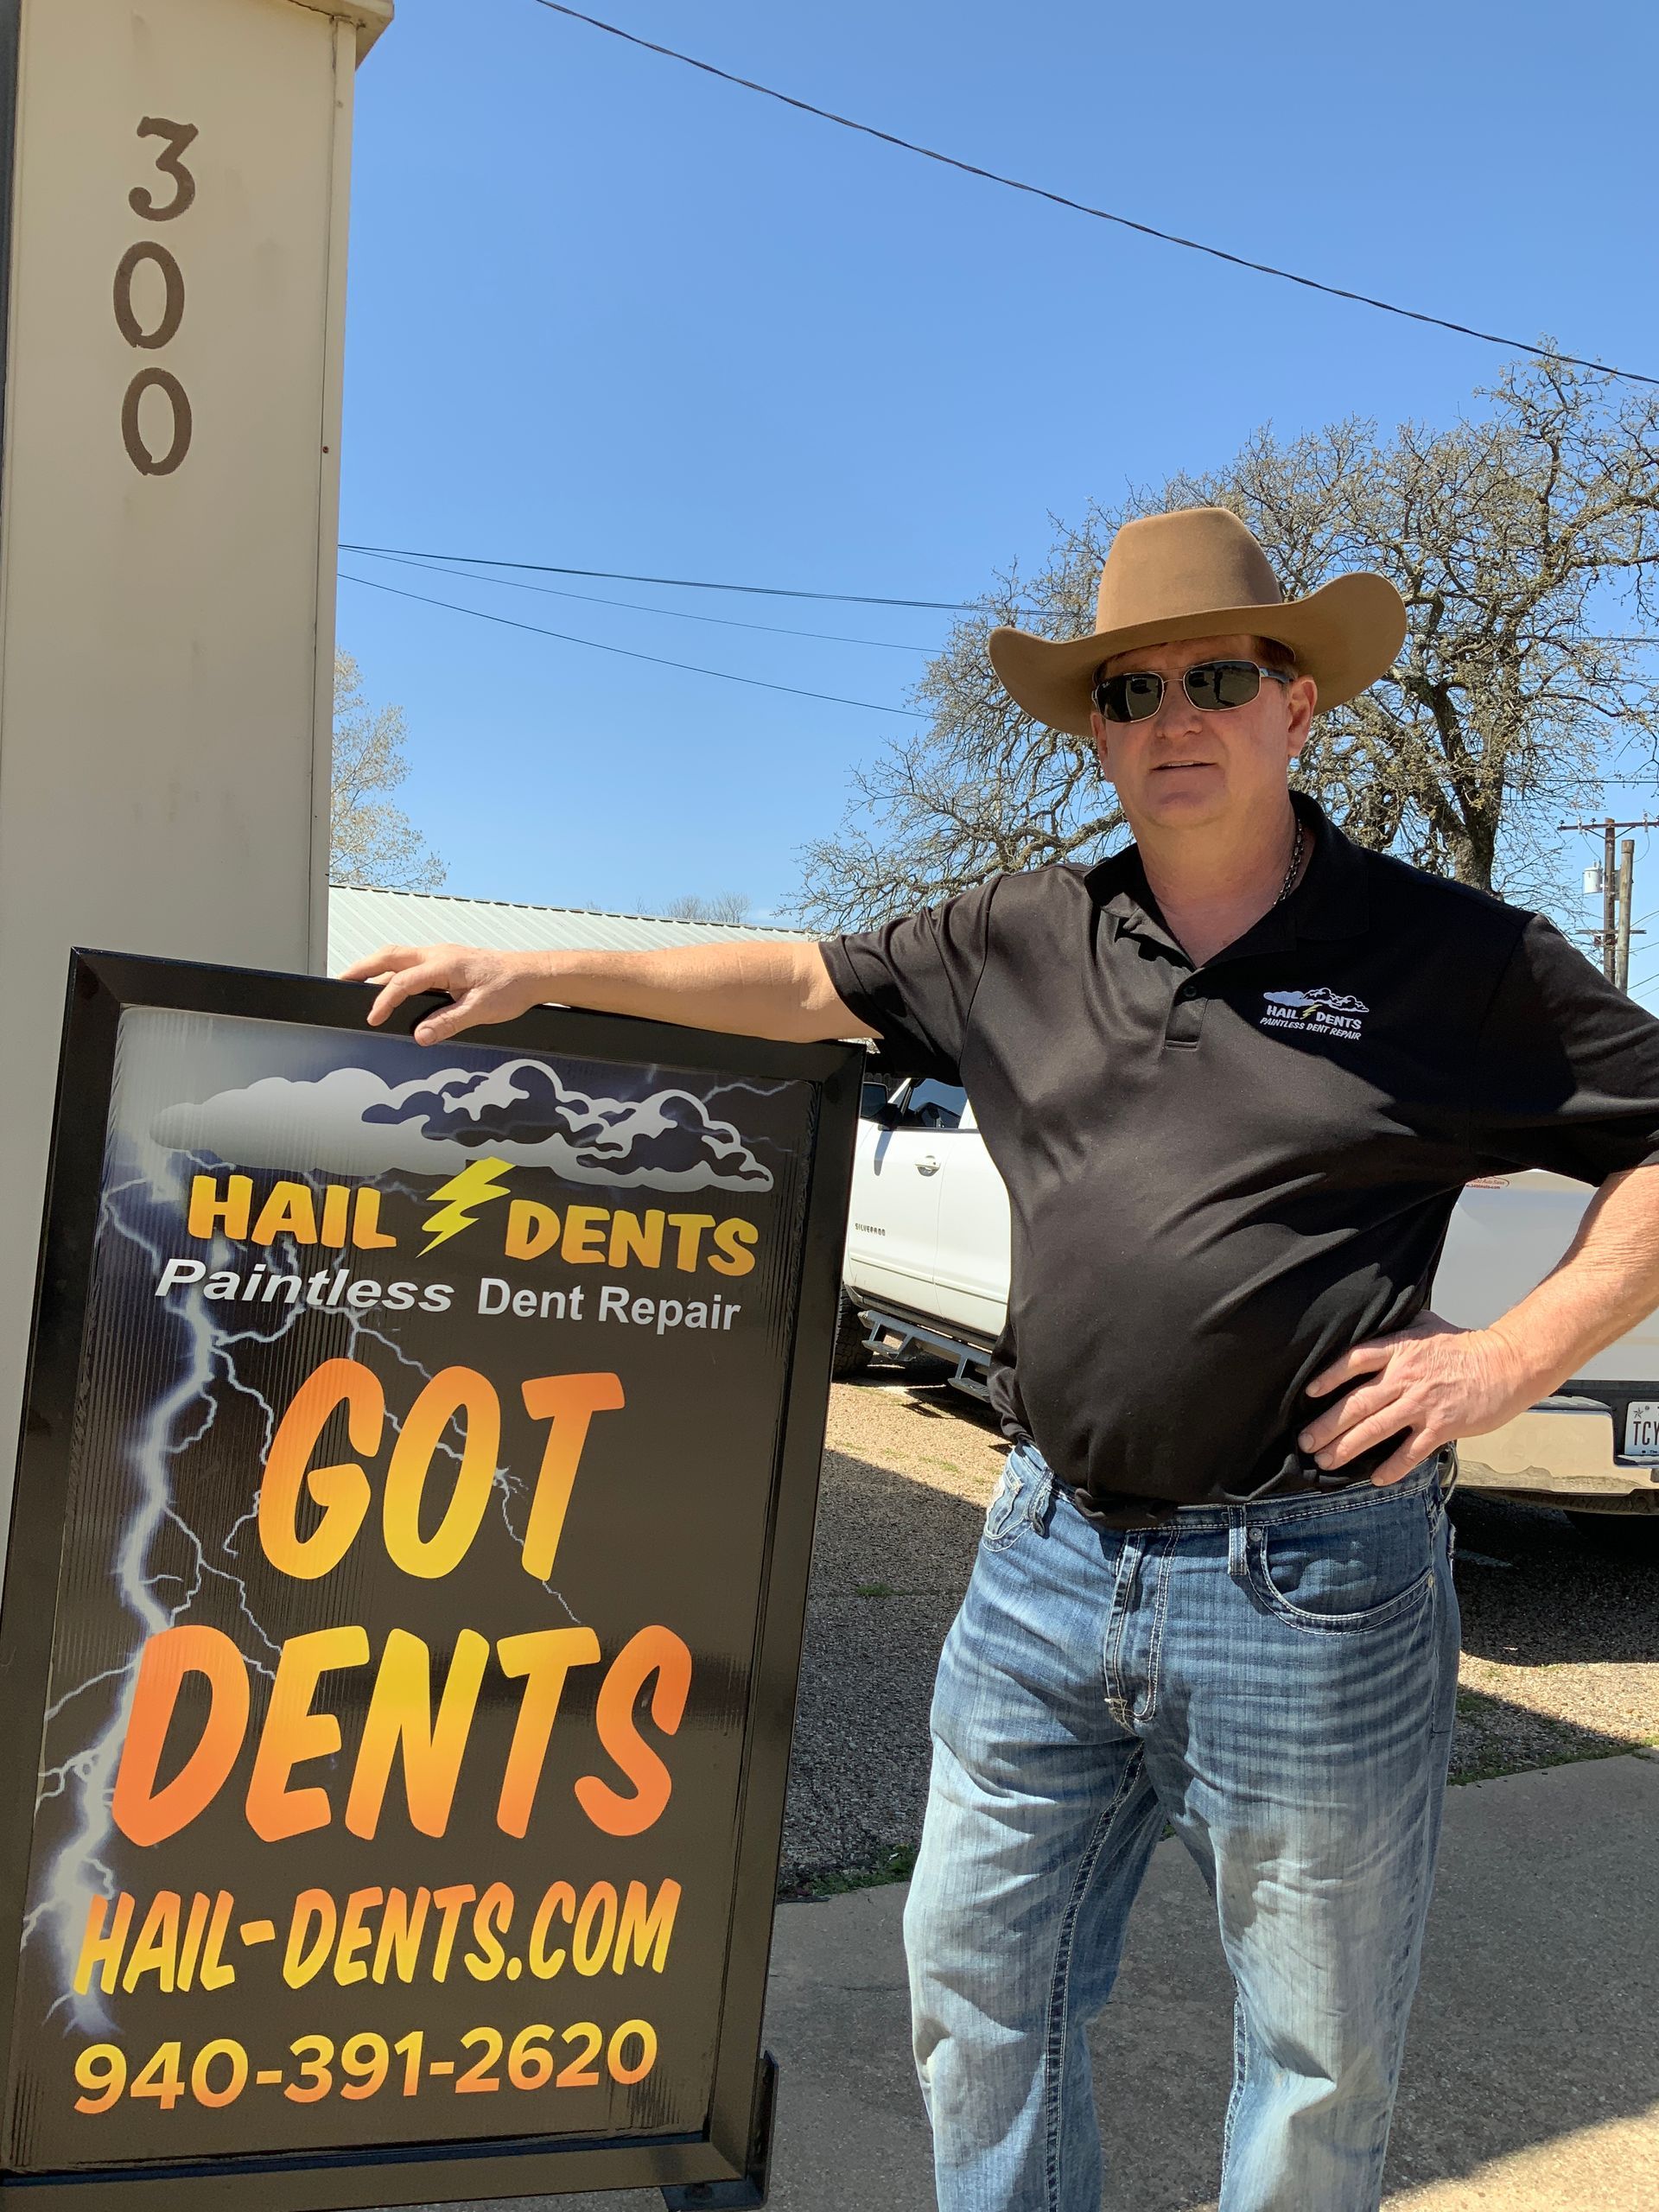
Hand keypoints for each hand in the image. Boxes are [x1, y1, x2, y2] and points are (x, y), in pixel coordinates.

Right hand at [338, 942, 549, 1044]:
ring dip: (375, 968)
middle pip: (389, 956)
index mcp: (444, 964)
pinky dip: (392, 970)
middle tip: (339, 981)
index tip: (372, 1019)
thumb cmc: (511, 988)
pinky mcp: (446, 961)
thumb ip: (448, 1023)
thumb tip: (420, 1035)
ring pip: (398, 956)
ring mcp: (441, 955)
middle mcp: (438, 954)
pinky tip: (388, 984)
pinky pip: (411, 962)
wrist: (532, 974)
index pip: (402, 982)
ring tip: (354, 983)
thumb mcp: (481, 1010)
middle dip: (361, 968)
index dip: (383, 1001)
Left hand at [1300, 1313, 1540, 1486]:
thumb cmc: (1465, 1344)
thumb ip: (1396, 1327)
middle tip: (1305, 1442)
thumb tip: (1373, 1320)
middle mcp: (1405, 1378)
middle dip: (1326, 1425)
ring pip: (1376, 1430)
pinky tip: (1375, 1479)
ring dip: (1347, 1448)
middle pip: (1356, 1403)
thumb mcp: (1425, 1324)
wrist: (1506, 1364)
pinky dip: (1392, 1467)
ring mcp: (1422, 1404)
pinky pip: (1410, 1452)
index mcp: (1399, 1350)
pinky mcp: (1441, 1427)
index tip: (1309, 1394)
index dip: (1328, 1377)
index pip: (1353, 1362)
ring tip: (1325, 1461)